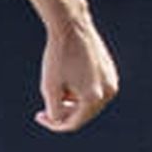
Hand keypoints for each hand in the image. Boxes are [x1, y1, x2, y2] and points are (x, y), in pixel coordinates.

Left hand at [35, 17, 118, 131]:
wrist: (72, 27)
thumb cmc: (58, 56)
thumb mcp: (49, 86)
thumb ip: (54, 110)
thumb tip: (60, 121)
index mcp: (94, 98)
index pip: (73, 123)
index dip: (54, 124)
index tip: (39, 115)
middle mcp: (108, 92)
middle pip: (83, 113)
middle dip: (64, 110)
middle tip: (46, 102)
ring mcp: (112, 82)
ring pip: (89, 102)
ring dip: (73, 99)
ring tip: (59, 82)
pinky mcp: (111, 72)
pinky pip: (96, 89)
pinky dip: (81, 89)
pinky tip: (70, 73)